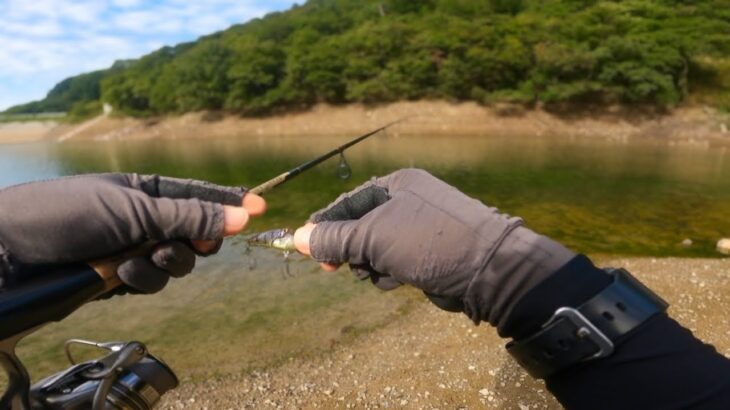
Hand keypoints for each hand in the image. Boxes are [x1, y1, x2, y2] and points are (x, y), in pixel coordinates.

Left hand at [0, 174, 265, 293]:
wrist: (11, 251)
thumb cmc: (69, 215)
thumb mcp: (134, 210)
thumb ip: (190, 216)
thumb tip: (244, 217)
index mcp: (148, 190)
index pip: (200, 194)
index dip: (230, 202)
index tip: (261, 207)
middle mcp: (146, 219)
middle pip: (195, 235)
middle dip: (193, 243)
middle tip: (187, 245)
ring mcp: (133, 249)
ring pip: (176, 264)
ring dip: (162, 265)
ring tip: (132, 261)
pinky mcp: (120, 278)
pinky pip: (152, 282)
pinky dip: (140, 280)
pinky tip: (116, 275)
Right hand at [294, 169, 573, 326]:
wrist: (489, 270)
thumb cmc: (428, 242)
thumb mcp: (374, 237)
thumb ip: (335, 238)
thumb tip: (297, 237)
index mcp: (397, 185)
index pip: (347, 202)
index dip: (324, 225)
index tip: (306, 249)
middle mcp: (408, 201)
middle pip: (359, 227)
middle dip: (351, 250)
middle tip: (338, 268)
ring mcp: (420, 228)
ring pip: (375, 249)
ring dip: (371, 266)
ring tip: (383, 273)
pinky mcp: (428, 253)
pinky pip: (394, 262)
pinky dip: (390, 273)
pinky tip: (400, 280)